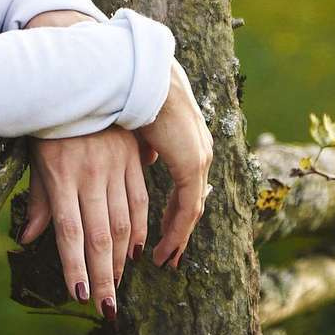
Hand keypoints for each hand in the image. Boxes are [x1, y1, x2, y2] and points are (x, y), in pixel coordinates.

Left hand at [17, 125, 147, 318]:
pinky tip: (136, 252)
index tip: (80, 297)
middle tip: (106, 308)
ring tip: (117, 286)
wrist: (74, 80)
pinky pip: (140, 200)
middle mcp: (90, 174)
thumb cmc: (49, 125)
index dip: (76, 267)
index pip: (70, 233)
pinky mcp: (133, 158)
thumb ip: (38, 201)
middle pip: (100, 236)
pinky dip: (140, 229)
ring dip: (121, 260)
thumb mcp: (35, 160)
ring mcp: (115, 166)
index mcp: (62, 177)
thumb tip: (28, 239)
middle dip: (103, 276)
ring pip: (124, 223)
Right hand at [134, 56, 211, 268]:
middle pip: (193, 201)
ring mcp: (199, 157)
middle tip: (169, 256)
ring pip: (192, 208)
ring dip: (179, 236)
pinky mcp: (191, 164)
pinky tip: (164, 247)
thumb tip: (147, 160)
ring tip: (165, 259)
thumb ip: (144, 148)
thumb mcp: (137, 128)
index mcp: (190, 141)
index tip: (166, 230)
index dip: (176, 211)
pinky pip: (188, 207)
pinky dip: (177, 230)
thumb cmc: (133, 94)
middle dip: (179, 230)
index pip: (188, 186)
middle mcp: (201, 151)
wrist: (139, 75)